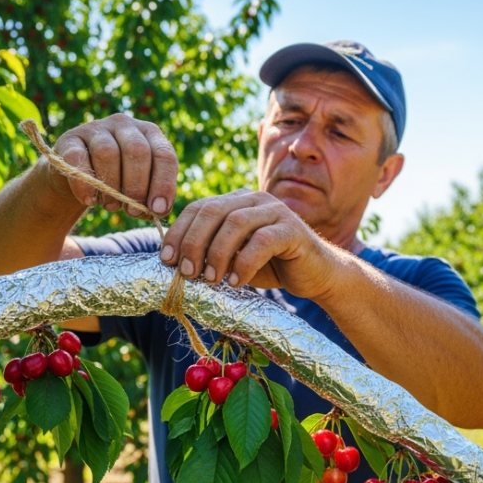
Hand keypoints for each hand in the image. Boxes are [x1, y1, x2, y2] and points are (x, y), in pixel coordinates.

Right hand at [39, 114, 177, 216]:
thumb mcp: (139, 189)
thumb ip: (151, 199)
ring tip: (111, 206)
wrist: (79, 177)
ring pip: (108, 153)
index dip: (164, 184)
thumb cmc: (118, 183)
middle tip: (131, 211)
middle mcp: (125, 124)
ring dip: (111, 187)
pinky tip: (89, 200)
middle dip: (137, 187)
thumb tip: (158, 210)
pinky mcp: (70, 139)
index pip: (164, 155)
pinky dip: (85, 185)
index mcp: (150, 134)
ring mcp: (96, 128)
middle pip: (137, 151)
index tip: (158, 209)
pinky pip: (77, 158)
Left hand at [160, 190, 343, 299]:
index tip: (166, 259)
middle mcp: (254, 199)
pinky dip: (245, 262)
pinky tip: (237, 282)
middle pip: (213, 211)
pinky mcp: (293, 229)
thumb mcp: (234, 258)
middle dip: (194, 243)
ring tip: (211, 279)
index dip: (179, 232)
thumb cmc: (271, 267)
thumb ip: (210, 252)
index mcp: (236, 202)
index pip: (199, 207)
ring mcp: (276, 211)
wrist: (315, 275)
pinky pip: (263, 241)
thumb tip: (173, 263)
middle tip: (187, 273)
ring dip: (217, 253)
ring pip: (236, 223)